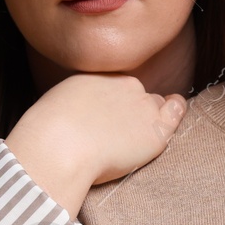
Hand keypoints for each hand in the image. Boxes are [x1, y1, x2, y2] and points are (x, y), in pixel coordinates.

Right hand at [5, 74, 186, 215]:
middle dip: (135, 111)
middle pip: (139, 95)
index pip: (119, 87)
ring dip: (152, 117)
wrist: (59, 146)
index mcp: (100, 78)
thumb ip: (78, 104)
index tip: (112, 116)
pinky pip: (175, 114)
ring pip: (157, 106)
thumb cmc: (48, 132)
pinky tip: (173, 115)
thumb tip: (80, 115)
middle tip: (122, 132)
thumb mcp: (59, 104)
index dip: (118, 103)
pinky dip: (175, 113)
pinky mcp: (156, 132)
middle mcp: (125, 86)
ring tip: (141, 135)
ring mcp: (143, 108)